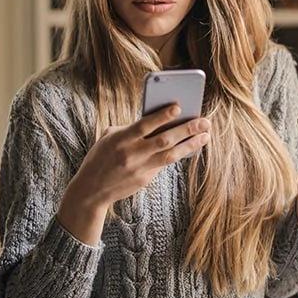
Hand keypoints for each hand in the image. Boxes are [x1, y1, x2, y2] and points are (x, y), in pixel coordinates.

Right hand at [57, 104, 210, 243]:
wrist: (91, 189)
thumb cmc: (100, 157)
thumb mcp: (109, 138)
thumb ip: (130, 129)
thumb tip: (157, 121)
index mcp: (120, 139)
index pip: (145, 125)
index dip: (162, 116)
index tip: (179, 107)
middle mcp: (131, 154)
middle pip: (164, 140)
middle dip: (186, 129)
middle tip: (204, 121)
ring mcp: (140, 168)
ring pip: (171, 154)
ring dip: (190, 144)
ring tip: (205, 135)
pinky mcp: (145, 179)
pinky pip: (165, 163)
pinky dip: (179, 153)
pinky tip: (191, 146)